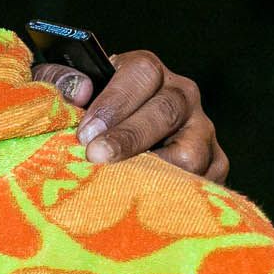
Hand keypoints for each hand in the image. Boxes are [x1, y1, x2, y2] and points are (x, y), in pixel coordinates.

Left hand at [34, 50, 227, 181]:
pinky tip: (141, 200)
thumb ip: (59, 80)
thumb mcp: (63, 91)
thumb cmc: (84, 115)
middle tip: (95, 157)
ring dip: (153, 171)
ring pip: (191, 152)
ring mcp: (201, 130)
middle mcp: (181, 96)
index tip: (86, 132)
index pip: (142, 74)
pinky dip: (172, 194)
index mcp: (148, 72)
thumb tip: (78, 89)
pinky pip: (203, 182)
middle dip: (129, 137)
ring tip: (118, 184)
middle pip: (167, 111)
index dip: (114, 102)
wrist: (109, 142)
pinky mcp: (213, 163)